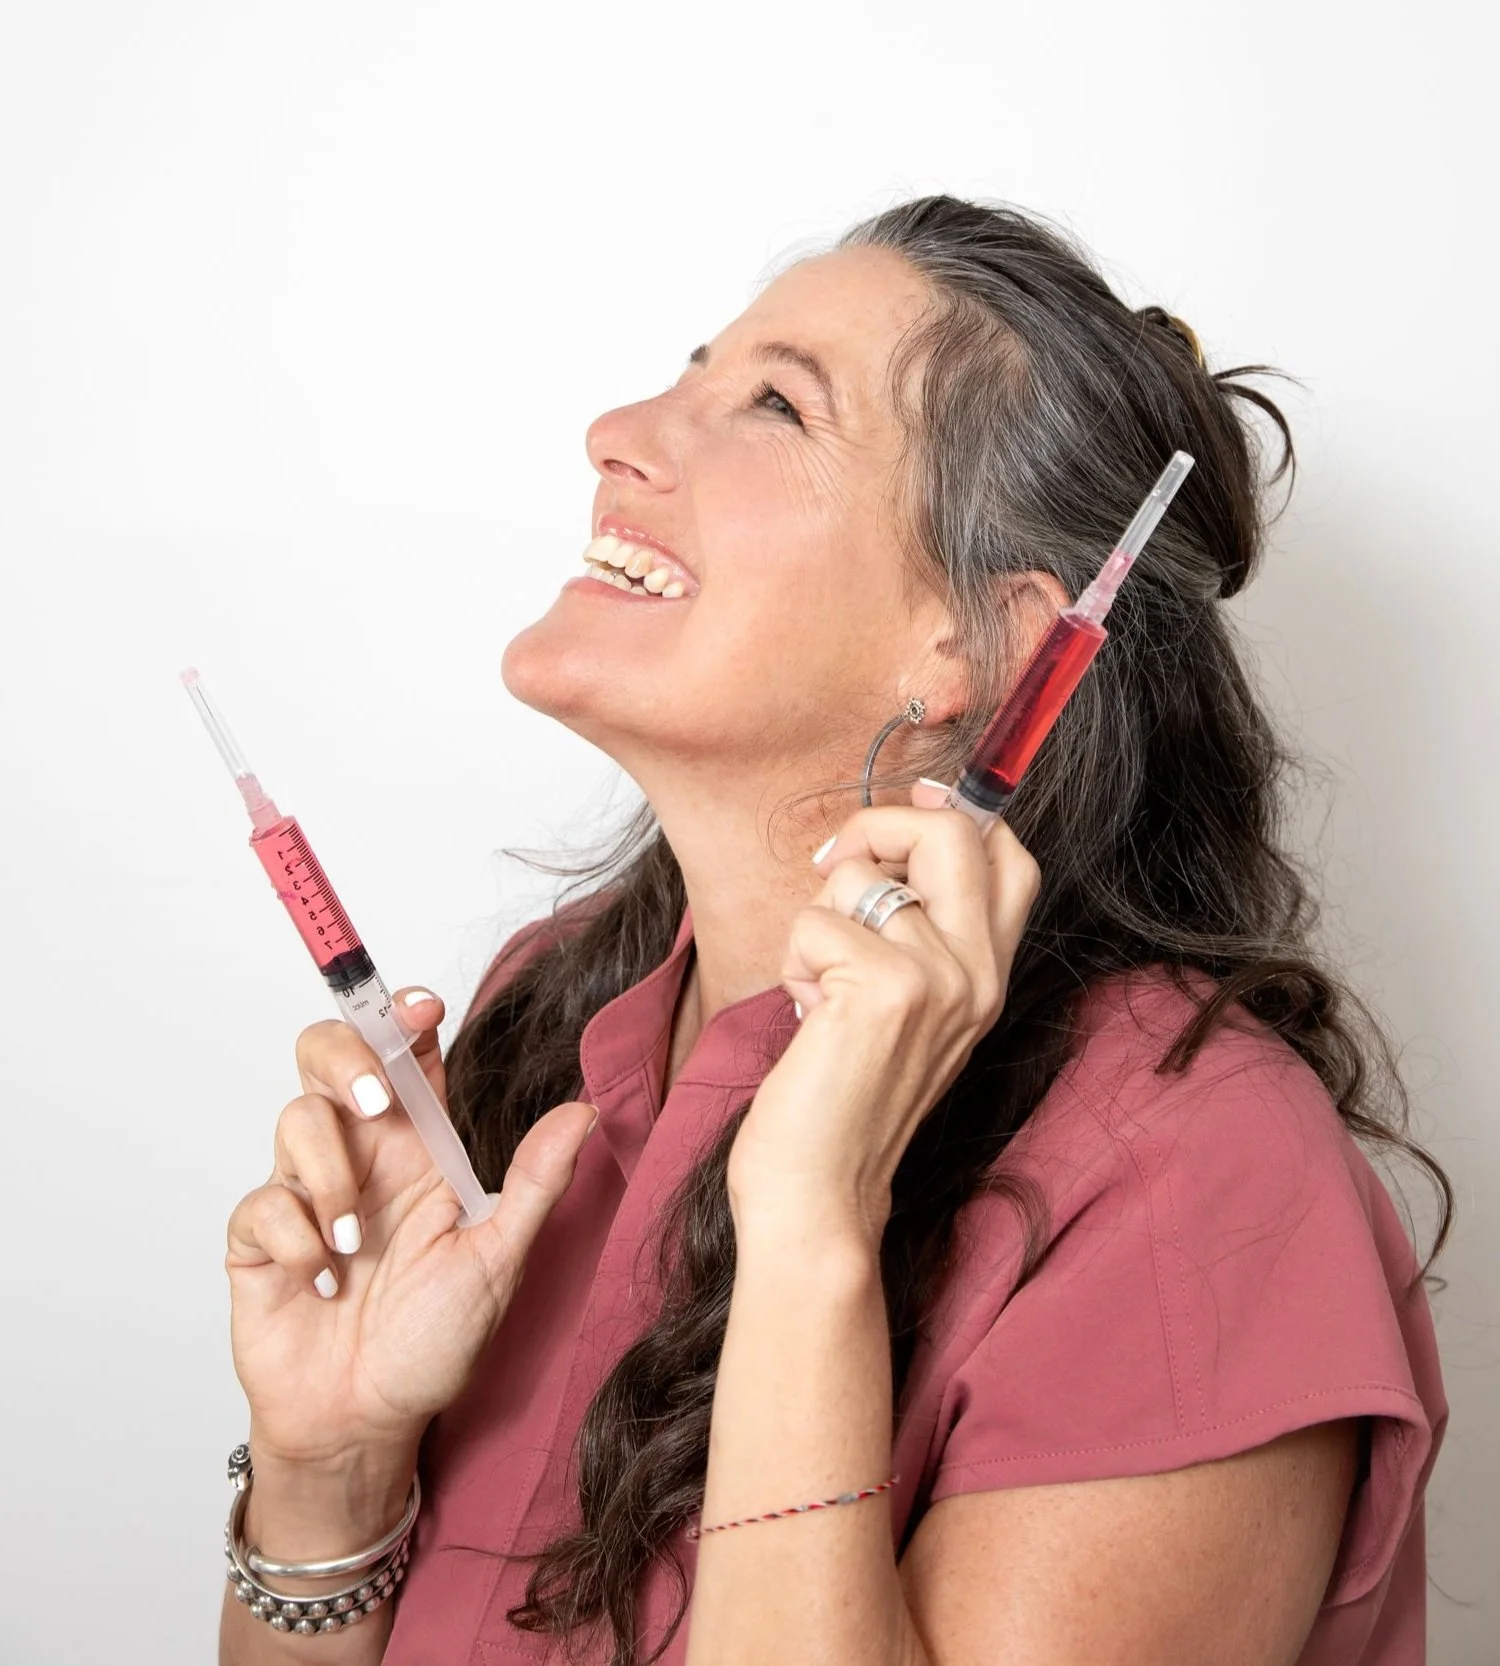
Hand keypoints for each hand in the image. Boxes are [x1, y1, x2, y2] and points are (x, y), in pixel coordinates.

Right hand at [226, 989, 596, 1470]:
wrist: (364, 1424)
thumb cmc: (432, 1344)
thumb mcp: (498, 1260)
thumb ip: (535, 1183)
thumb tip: (585, 1110)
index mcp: (421, 1150)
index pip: (408, 1055)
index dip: (404, 1016)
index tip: (422, 1009)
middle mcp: (362, 1156)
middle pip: (330, 1054)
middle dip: (347, 1061)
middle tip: (377, 1108)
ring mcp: (304, 1191)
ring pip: (295, 1117)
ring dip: (329, 1177)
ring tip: (353, 1244)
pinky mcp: (259, 1236)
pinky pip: (262, 1201)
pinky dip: (294, 1240)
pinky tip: (320, 1283)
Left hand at [726, 783, 1040, 1246]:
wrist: (820, 1194)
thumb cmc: (842, 1097)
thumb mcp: (904, 1008)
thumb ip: (915, 932)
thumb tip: (885, 839)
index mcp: (989, 975)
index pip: (1012, 857)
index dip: (960, 814)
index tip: (910, 807)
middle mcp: (980, 973)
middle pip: (953, 831)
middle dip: (878, 827)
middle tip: (833, 869)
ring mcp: (941, 979)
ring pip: (858, 878)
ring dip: (815, 924)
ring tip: (821, 993)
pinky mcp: (887, 990)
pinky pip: (815, 920)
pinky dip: (793, 963)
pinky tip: (808, 1018)